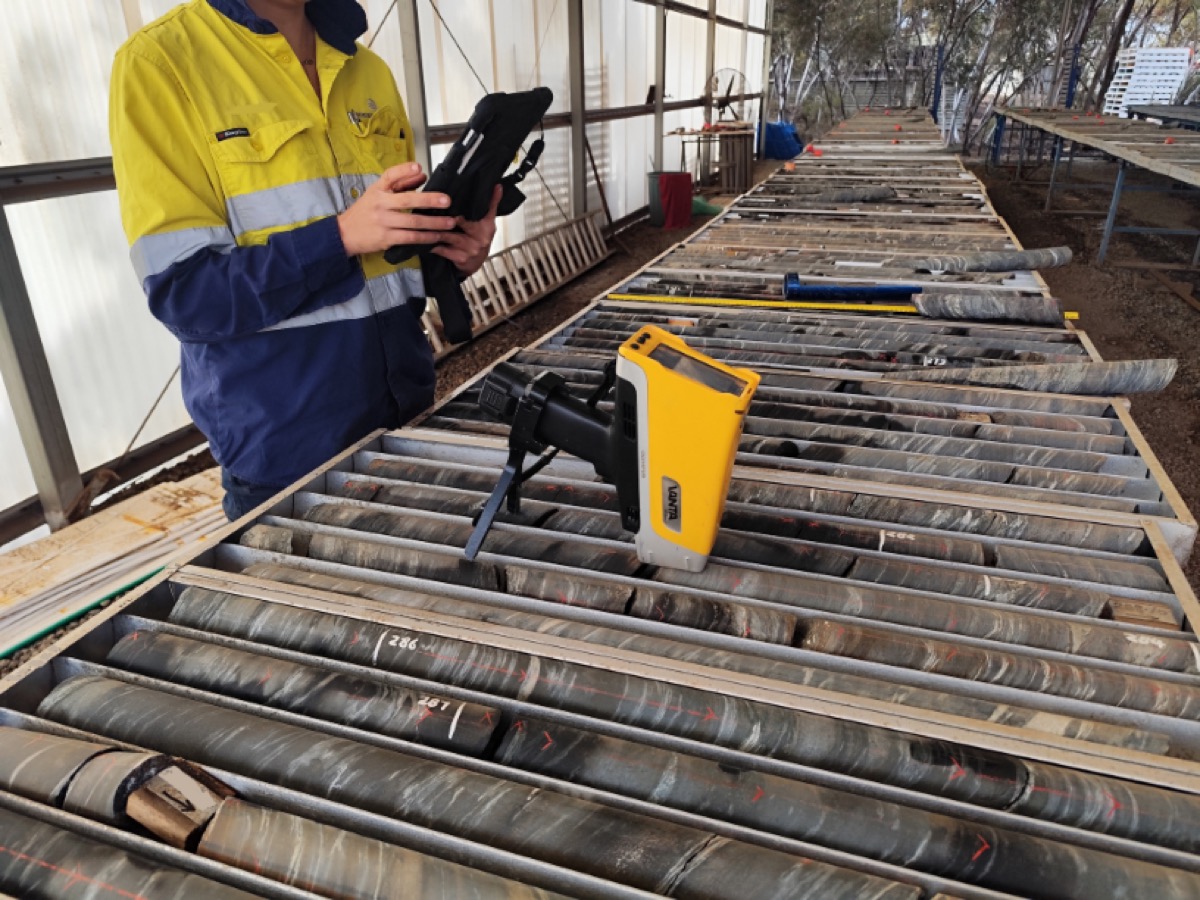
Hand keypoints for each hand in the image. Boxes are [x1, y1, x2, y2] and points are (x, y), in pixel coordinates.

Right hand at [336, 163, 455, 256]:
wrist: (345, 233)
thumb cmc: (366, 211)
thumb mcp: (378, 193)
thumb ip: (401, 183)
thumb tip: (422, 174)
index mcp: (378, 189)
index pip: (390, 175)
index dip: (404, 170)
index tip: (419, 166)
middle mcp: (380, 204)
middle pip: (407, 200)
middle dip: (429, 200)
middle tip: (447, 201)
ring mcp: (383, 222)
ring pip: (413, 222)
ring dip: (434, 223)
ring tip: (450, 223)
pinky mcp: (386, 238)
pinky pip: (410, 237)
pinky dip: (425, 237)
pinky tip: (437, 237)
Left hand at [431, 185, 501, 276]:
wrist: (475, 263)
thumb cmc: (479, 239)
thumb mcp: (488, 222)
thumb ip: (491, 204)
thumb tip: (497, 186)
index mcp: (487, 226)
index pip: (481, 211)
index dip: (466, 205)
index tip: (452, 199)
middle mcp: (480, 237)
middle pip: (460, 222)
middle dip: (446, 217)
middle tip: (433, 208)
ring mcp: (470, 249)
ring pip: (448, 235)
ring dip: (434, 229)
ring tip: (423, 221)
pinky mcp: (460, 258)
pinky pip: (443, 249)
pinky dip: (432, 244)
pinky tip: (423, 238)